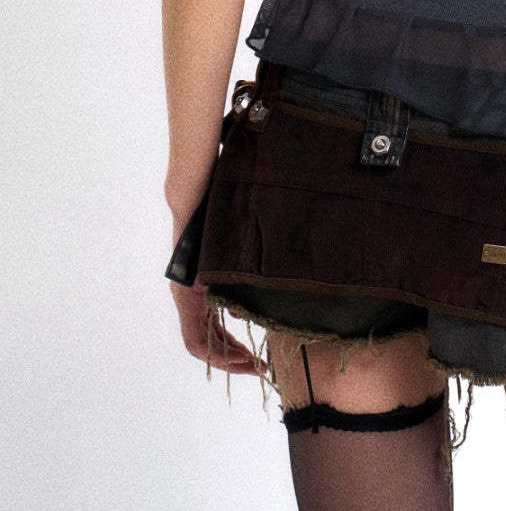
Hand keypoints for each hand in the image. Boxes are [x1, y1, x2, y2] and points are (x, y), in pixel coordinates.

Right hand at [167, 202, 266, 377]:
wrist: (197, 196)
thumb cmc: (208, 226)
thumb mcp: (220, 261)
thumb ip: (228, 289)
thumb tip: (240, 318)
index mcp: (187, 297)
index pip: (199, 344)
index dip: (223, 359)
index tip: (249, 363)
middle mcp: (187, 298)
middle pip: (205, 341)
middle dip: (231, 357)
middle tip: (260, 366)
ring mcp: (194, 291)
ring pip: (209, 329)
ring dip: (231, 344)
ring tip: (257, 354)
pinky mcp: (202, 282)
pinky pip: (213, 314)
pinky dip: (229, 325)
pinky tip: (250, 323)